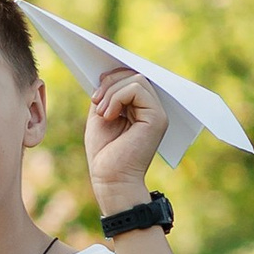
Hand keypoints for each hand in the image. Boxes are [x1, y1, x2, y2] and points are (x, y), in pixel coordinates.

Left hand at [85, 69, 166, 210]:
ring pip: (136, 79)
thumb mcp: (100, 116)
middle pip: (134, 75)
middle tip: (95, 101)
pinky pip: (137, 88)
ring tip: (102, 112)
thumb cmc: (105, 154)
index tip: (96, 90)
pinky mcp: (157, 117)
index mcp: (141, 109)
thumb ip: (107, 95)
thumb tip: (108, 73)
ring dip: (112, 92)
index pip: (133, 79)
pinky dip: (117, 97)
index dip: (114, 77)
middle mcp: (153, 109)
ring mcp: (157, 113)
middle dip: (110, 83)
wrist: (111, 180)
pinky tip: (109, 115)